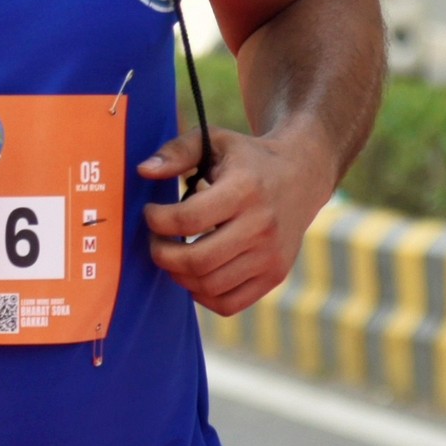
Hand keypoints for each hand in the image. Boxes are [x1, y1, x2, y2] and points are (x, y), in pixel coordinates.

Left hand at [139, 123, 333, 314]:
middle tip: (156, 241)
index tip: (151, 212)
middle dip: (162, 254)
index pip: (188, 219)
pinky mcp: (275, 274)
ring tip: (173, 255)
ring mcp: (272, 255)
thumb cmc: (247, 159)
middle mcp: (262, 225)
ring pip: (209, 286)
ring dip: (179, 275)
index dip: (157, 221)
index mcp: (245, 189)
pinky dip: (202, 296)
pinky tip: (195, 274)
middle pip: (197, 261)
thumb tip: (144, 171)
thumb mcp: (215, 142)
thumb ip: (177, 152)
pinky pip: (229, 304)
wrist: (301, 176)